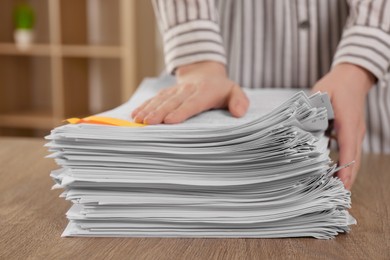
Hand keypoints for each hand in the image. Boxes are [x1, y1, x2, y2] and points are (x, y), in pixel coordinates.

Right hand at [131, 61, 248, 123]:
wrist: (205, 71)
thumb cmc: (221, 88)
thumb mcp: (235, 91)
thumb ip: (239, 101)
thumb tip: (239, 113)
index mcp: (204, 92)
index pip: (192, 103)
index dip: (181, 111)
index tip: (170, 120)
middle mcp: (187, 90)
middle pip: (172, 102)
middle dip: (159, 112)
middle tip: (148, 123)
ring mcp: (175, 90)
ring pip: (161, 100)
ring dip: (148, 109)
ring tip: (138, 120)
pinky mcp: (167, 92)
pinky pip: (154, 98)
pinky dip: (144, 106)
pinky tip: (134, 114)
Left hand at [312, 63, 374, 189]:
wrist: (353, 76)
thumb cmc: (335, 85)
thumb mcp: (320, 94)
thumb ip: (311, 112)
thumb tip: (299, 129)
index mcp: (348, 122)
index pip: (348, 149)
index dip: (344, 168)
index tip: (341, 184)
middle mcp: (355, 131)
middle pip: (354, 160)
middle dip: (347, 180)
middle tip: (338, 198)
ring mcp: (356, 134)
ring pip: (353, 159)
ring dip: (346, 176)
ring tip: (335, 193)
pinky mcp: (352, 134)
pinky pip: (350, 154)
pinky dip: (344, 166)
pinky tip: (334, 176)